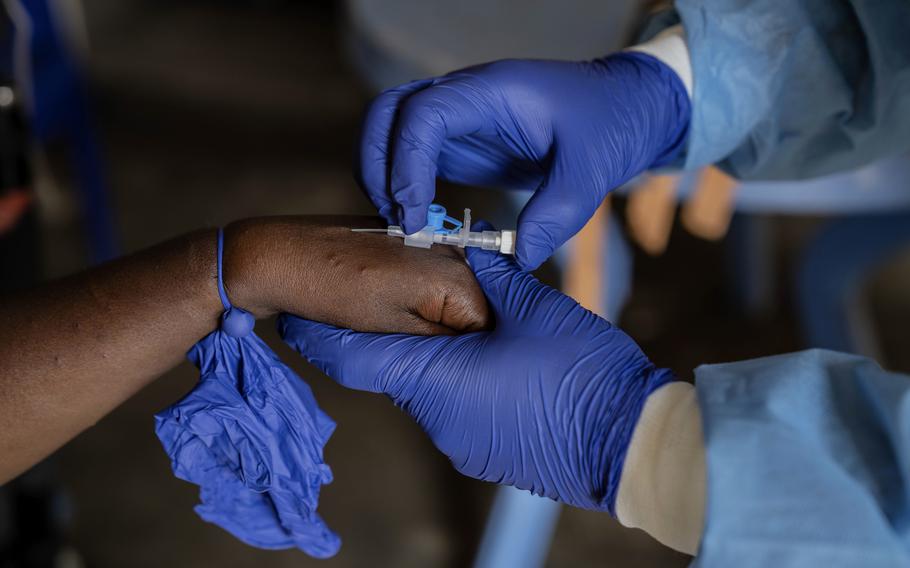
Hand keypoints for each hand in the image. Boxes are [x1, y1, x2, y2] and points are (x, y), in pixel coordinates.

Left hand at [222, 216, 489, 333]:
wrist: (281, 254)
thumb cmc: (331, 290)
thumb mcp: (393, 330)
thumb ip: (440, 341)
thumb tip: (467, 354)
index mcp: (454, 275)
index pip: (486, 327)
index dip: (463, 352)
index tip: (437, 363)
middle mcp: (451, 253)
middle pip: (470, 311)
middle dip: (450, 335)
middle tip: (414, 351)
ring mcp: (432, 244)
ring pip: (450, 299)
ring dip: (432, 319)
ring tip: (393, 325)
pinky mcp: (412, 243)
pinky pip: (430, 283)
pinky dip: (416, 301)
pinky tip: (386, 307)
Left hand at [279, 222, 673, 512]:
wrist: (630, 444)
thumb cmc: (580, 373)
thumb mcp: (533, 307)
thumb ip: (488, 273)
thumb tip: (466, 249)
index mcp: (433, 378)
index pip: (350, 357)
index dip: (318, 332)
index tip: (296, 311)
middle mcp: (434, 419)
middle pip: (389, 368)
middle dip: (390, 332)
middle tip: (397, 293)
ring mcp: (459, 443)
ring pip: (425, 388)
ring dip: (432, 356)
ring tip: (463, 324)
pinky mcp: (483, 454)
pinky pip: (453, 409)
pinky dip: (457, 381)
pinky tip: (492, 364)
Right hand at [357, 52, 689, 269]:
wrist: (623, 107)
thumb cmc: (611, 123)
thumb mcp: (592, 171)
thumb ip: (555, 216)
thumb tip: (516, 258)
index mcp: (492, 92)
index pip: (424, 114)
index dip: (407, 164)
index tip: (415, 216)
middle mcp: (464, 98)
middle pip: (387, 113)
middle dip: (375, 166)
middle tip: (397, 222)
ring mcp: (458, 119)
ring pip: (389, 131)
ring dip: (381, 175)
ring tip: (403, 224)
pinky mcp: (459, 142)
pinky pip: (411, 155)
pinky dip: (400, 185)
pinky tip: (418, 221)